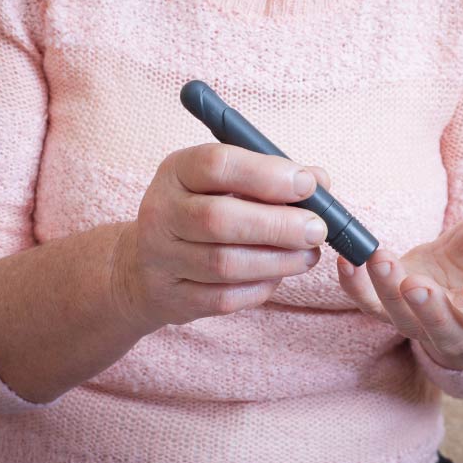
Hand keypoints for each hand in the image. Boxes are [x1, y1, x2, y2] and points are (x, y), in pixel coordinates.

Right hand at [112, 143, 332, 329]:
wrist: (143, 265)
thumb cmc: (198, 212)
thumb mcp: (223, 183)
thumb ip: (269, 176)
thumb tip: (319, 180)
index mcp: (175, 172)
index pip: (217, 165)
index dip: (267, 174)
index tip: (307, 184)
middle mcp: (161, 212)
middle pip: (220, 220)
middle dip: (278, 225)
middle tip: (317, 229)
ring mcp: (162, 259)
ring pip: (226, 264)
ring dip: (278, 260)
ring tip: (308, 255)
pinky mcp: (174, 297)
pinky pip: (225, 298)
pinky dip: (261, 287)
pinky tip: (278, 274)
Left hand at [337, 195, 462, 369]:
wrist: (462, 273)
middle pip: (445, 329)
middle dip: (430, 309)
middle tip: (416, 285)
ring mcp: (422, 323)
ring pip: (404, 319)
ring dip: (388, 291)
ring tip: (379, 259)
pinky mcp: (390, 310)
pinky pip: (369, 305)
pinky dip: (355, 287)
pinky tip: (346, 261)